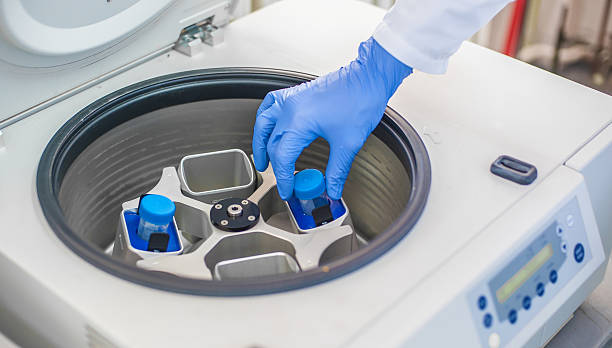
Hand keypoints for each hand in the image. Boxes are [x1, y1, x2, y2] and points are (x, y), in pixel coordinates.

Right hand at [252, 37, 411, 199]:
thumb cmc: (360, 101)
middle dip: (274, 166)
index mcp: (299, 122)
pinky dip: (266, 119)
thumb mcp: (348, 144)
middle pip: (271, 143)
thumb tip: (332, 188)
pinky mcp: (297, 93)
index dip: (284, 178)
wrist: (369, 77)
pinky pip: (271, 105)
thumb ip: (337, 171)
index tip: (288, 191)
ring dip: (261, 142)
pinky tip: (268, 126)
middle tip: (282, 181)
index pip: (282, 157)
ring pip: (263, 123)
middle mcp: (290, 108)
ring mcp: (292, 98)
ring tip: (262, 158)